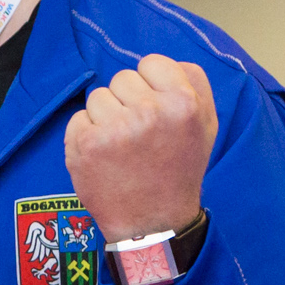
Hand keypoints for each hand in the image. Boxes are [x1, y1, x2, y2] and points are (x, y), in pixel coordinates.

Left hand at [61, 55, 215, 240]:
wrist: (152, 223)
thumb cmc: (179, 169)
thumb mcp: (206, 125)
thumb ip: (194, 83)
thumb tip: (164, 62)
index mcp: (183, 103)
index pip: (152, 62)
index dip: (150, 84)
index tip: (153, 109)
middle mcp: (150, 112)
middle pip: (122, 78)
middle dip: (127, 102)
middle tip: (139, 135)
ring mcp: (114, 128)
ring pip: (98, 97)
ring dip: (106, 118)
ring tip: (122, 148)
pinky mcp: (85, 144)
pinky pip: (78, 118)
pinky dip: (86, 135)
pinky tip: (104, 157)